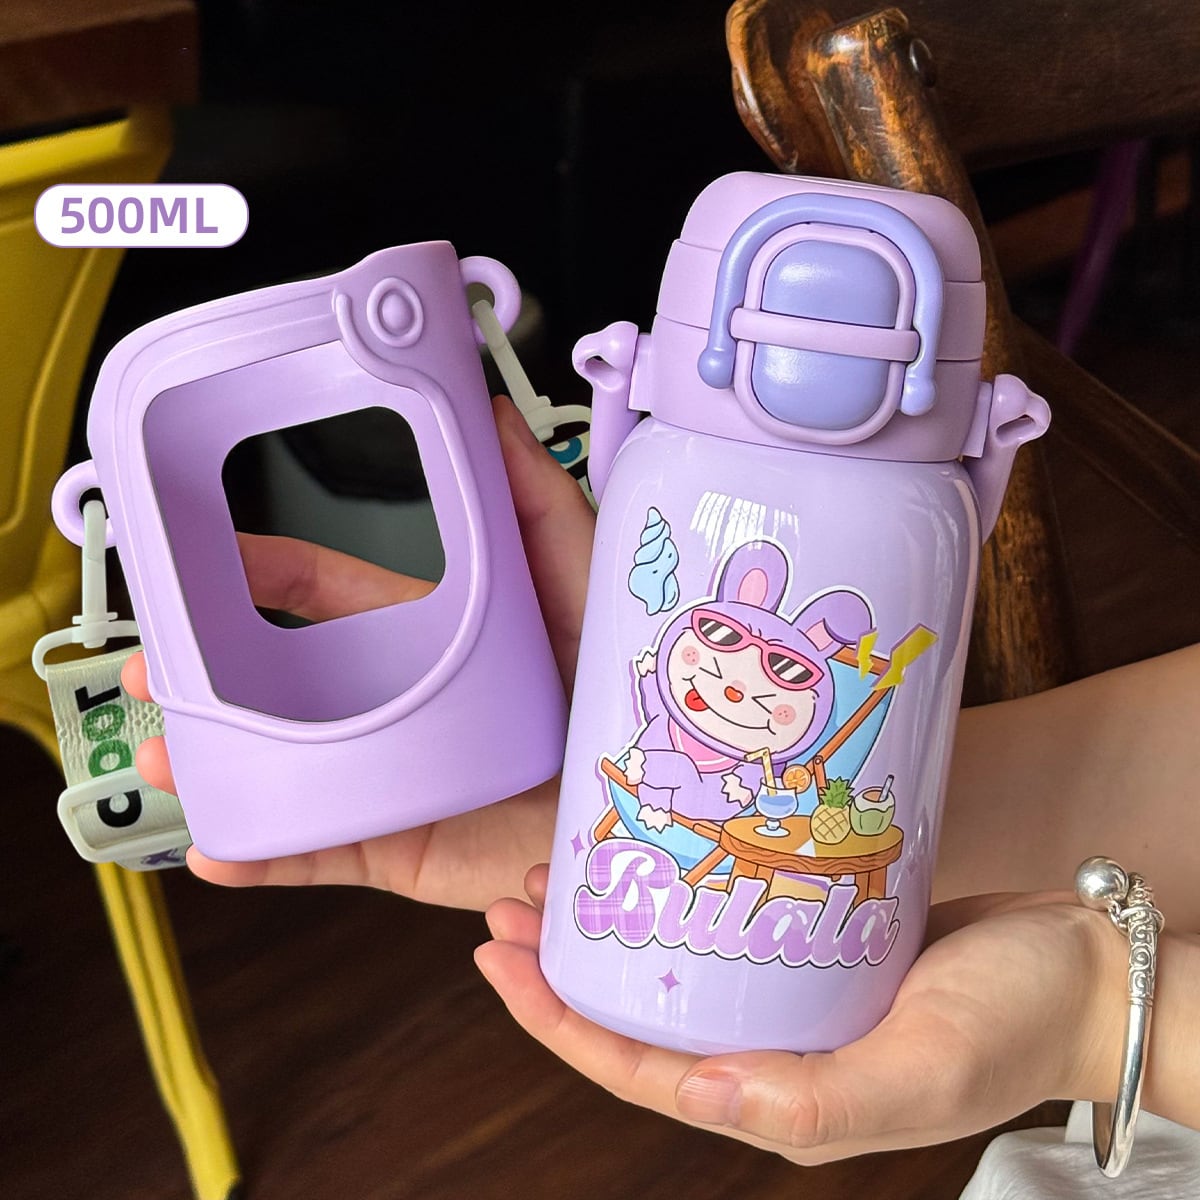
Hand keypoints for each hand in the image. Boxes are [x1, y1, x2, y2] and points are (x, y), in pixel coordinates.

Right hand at [122, 396, 595, 910]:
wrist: (657, 803)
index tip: (203, 555)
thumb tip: (486, 412)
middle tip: (153, 670)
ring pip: (288, 770)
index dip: (264, 575)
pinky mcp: (410, 849)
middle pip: (286, 684)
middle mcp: (407, 705)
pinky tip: (216, 846)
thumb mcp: (584, 578)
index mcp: (437, 637)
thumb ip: (537, 501)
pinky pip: (327, 854)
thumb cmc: (630, 684)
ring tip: (168, 757)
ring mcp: (399, 780)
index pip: (331, 594)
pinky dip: (267, 856)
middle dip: (211, 675)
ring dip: (218, 763)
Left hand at [476, 876, 1122, 1162]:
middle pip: (637, 1015)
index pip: (636, 1068)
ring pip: (674, 967)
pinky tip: (658, 855)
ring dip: (612, 925)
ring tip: (555, 876)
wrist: (1084, 971)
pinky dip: (679, 894)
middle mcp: (770, 1050)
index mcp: (777, 1094)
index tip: (499, 961)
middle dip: (560, 969)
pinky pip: (725, 924)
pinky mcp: (816, 946)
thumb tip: (691, 1096)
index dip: (556, 1021)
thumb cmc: (1012, 1025)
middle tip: (505, 907)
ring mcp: (790, 997)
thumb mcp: (918, 1074)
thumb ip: (808, 1104)